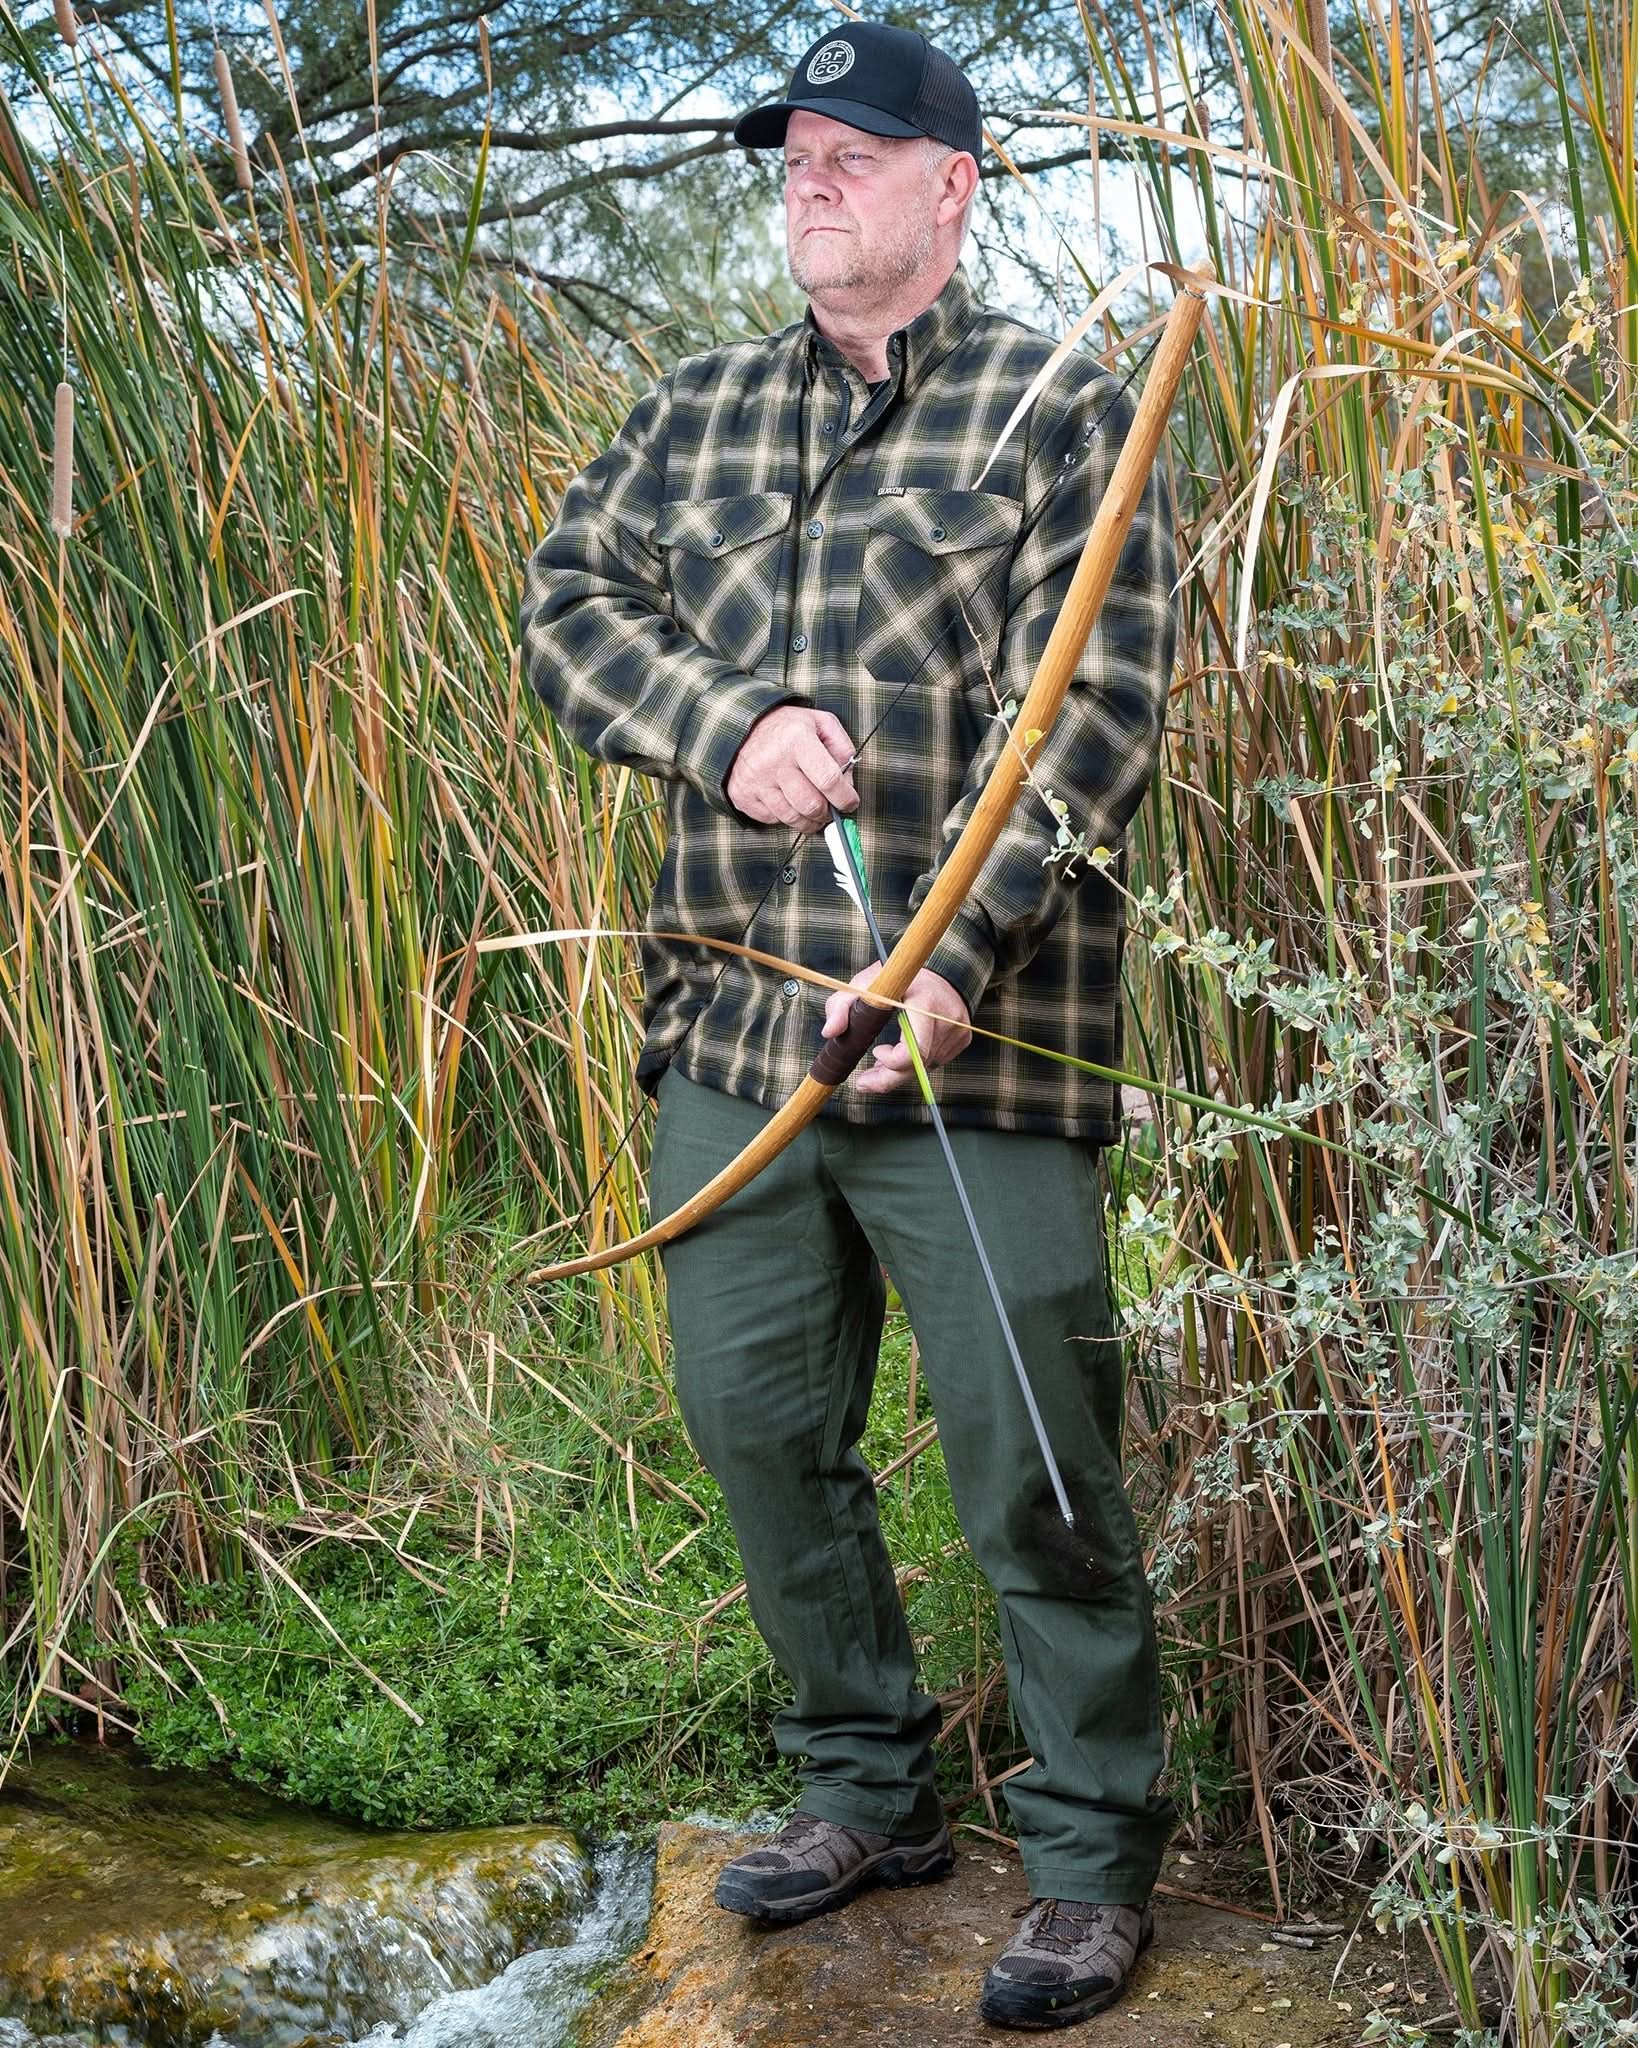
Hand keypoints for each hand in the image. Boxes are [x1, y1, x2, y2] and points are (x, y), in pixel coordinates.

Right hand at [727, 705, 857, 830]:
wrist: (743, 728)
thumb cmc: (788, 728)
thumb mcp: (822, 723)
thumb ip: (843, 751)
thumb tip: (848, 786)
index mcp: (796, 738)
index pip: (828, 780)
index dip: (845, 798)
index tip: (850, 803)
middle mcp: (773, 761)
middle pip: (811, 805)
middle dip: (827, 813)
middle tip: (830, 809)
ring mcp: (755, 780)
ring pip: (792, 818)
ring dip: (809, 821)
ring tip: (813, 810)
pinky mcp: (743, 795)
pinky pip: (773, 819)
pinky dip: (786, 816)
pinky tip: (788, 801)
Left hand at [821, 962, 971, 1097]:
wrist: (938, 970)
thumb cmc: (896, 979)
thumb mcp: (863, 985)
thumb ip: (841, 1006)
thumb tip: (829, 1032)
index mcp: (925, 1001)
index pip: (915, 1047)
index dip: (893, 1061)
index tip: (875, 1053)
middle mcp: (947, 1017)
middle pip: (918, 1064)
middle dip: (888, 1078)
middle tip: (864, 1082)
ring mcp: (958, 1030)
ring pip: (925, 1066)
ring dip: (899, 1069)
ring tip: (881, 1057)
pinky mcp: (963, 1039)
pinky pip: (935, 1062)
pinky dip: (915, 1063)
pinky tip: (902, 1052)